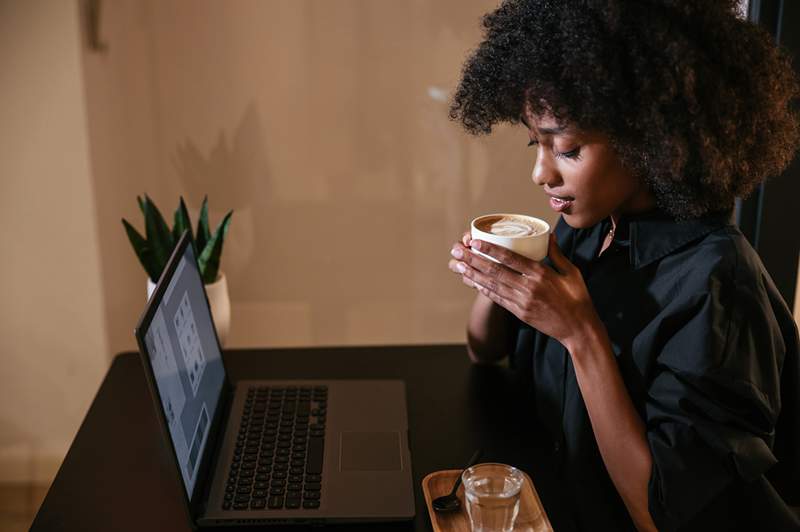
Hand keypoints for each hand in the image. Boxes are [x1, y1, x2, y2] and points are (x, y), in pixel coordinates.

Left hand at [448, 233, 601, 348]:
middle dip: (474, 260)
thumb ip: (557, 254)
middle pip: (495, 271)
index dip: (491, 250)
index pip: (510, 258)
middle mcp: (528, 287)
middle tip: (458, 251)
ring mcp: (522, 301)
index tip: (476, 242)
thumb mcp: (572, 272)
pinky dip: (484, 290)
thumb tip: (549, 235)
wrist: (578, 329)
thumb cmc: (578, 299)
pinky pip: (497, 298)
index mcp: (541, 274)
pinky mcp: (519, 312)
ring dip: (473, 274)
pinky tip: (473, 282)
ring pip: (492, 285)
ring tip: (459, 265)